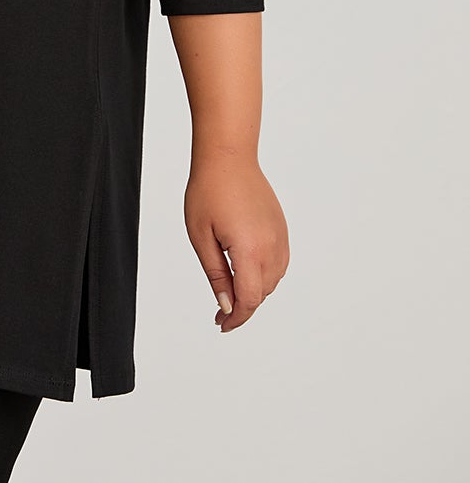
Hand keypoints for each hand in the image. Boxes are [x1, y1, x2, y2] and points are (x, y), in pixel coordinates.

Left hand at [184, 153, 288, 334]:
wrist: (228, 158)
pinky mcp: (281, 229)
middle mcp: (271, 246)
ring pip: (273, 280)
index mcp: (250, 250)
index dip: (237, 318)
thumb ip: (216, 274)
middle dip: (243, 306)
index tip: (222, 325)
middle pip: (262, 293)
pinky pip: (279, 263)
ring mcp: (280, 237)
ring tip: (232, 291)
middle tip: (221, 310)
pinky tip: (247, 271)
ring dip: (255, 291)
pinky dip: (265, 275)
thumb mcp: (201, 237)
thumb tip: (226, 304)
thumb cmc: (209, 191)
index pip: (249, 299)